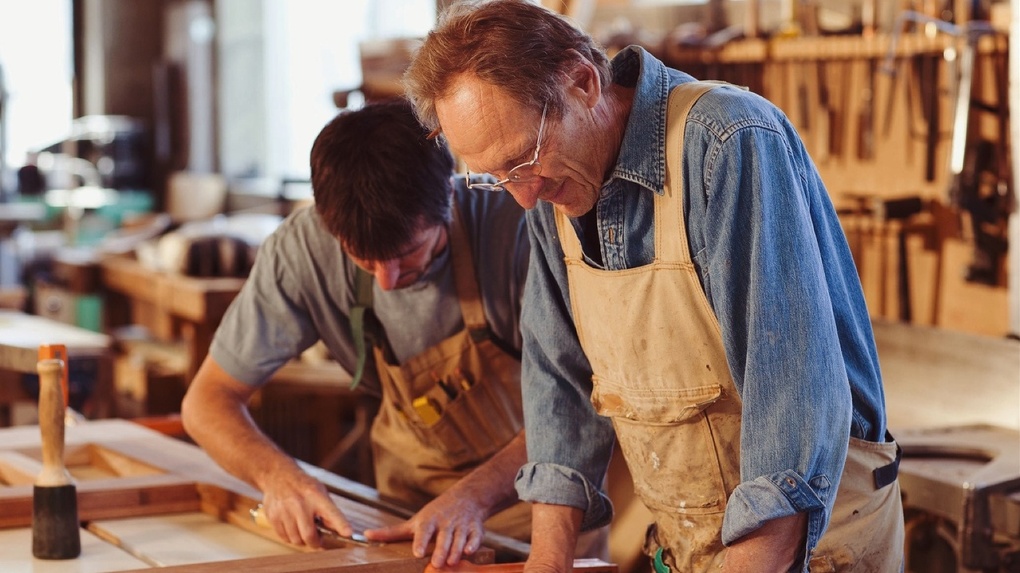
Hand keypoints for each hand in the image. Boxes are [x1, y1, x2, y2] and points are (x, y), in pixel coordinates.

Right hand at [259, 468, 351, 548]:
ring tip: (304, 529)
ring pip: (296, 539)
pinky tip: (293, 527)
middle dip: (315, 543)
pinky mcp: (273, 516)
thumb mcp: (320, 492)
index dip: (341, 524)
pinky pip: (284, 537)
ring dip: (302, 540)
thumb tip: (340, 532)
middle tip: (318, 540)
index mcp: (316, 496)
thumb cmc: (304, 486)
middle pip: (309, 535)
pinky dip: (290, 537)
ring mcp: (285, 510)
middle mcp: (300, 503)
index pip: (332, 513)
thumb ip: (329, 511)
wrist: (279, 476)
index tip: (348, 534)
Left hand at [364, 490, 487, 567]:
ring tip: (451, 563)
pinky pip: (476, 536)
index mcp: (429, 521)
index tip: (418, 553)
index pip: (424, 531)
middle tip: (435, 564)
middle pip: (443, 537)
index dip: (421, 542)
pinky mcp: (475, 528)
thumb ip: (392, 532)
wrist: (466, 497)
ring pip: (459, 538)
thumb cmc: (434, 514)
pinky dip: (473, 543)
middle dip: (440, 550)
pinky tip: (469, 552)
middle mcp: (445, 522)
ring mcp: (461, 524)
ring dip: (455, 550)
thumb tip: (365, 535)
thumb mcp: (414, 522)